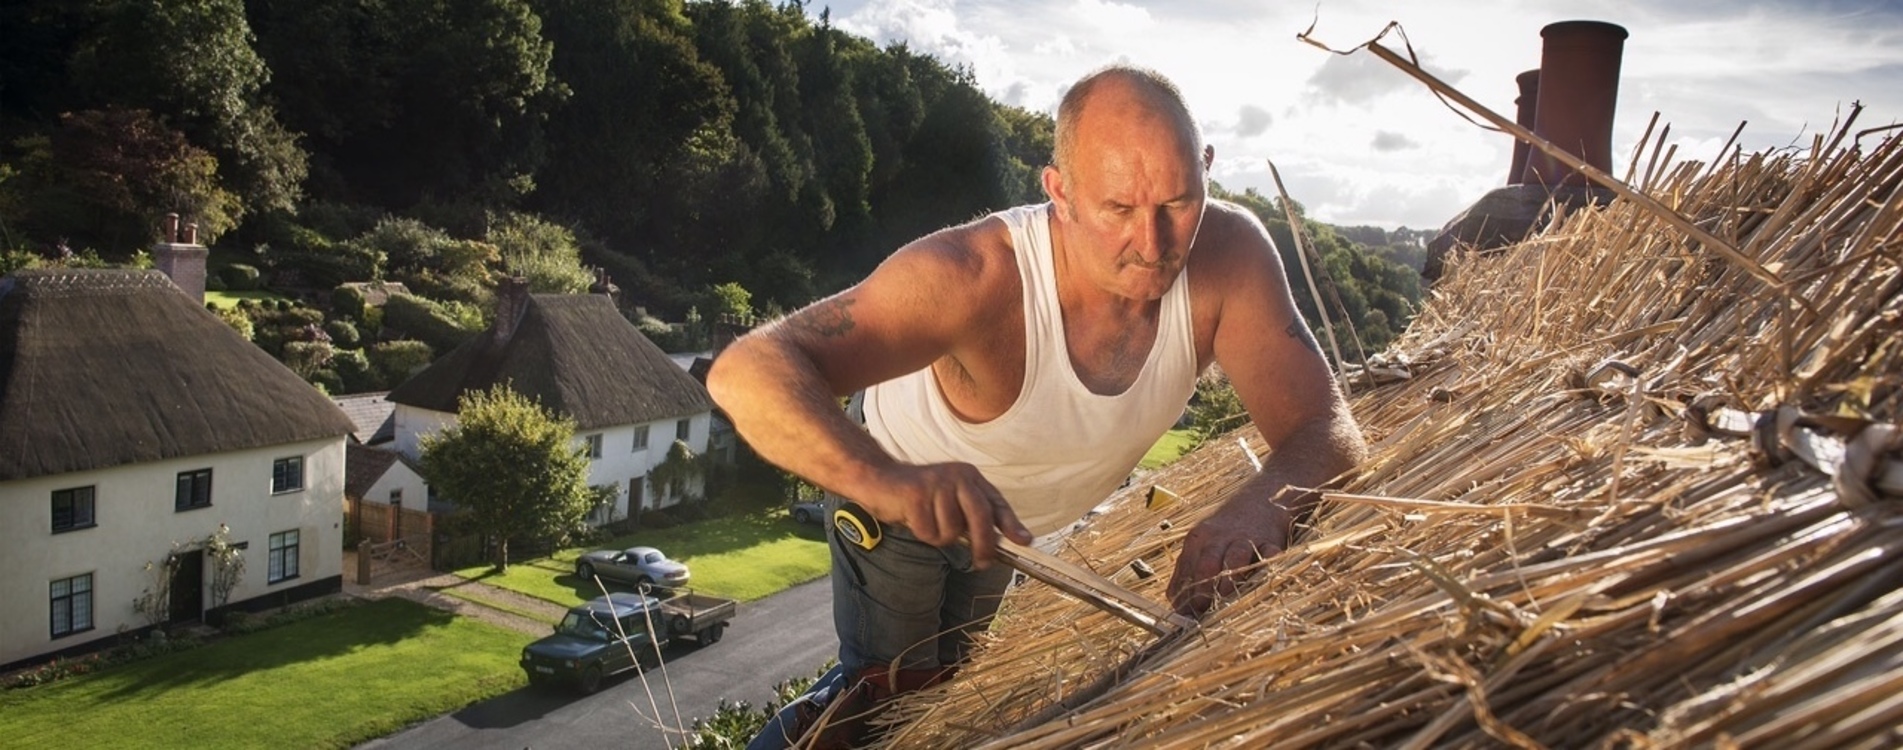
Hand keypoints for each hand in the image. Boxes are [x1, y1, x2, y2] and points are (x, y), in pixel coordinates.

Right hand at [861, 461, 1033, 567]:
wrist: (879, 478)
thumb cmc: (918, 497)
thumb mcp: (950, 502)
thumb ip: (972, 517)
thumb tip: (999, 543)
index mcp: (969, 477)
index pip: (996, 503)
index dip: (1011, 524)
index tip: (1025, 542)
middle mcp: (957, 476)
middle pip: (981, 518)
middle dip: (984, 546)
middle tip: (981, 563)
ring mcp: (937, 484)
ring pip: (952, 531)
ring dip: (939, 536)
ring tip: (926, 522)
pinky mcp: (917, 494)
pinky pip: (929, 532)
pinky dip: (921, 534)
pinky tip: (912, 518)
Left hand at [1167, 495, 1293, 615]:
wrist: (1260, 499)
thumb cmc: (1225, 530)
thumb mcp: (1201, 543)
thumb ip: (1187, 571)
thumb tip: (1175, 605)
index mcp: (1198, 538)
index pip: (1186, 569)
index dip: (1184, 595)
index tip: (1184, 616)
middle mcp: (1219, 537)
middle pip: (1207, 564)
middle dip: (1203, 591)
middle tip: (1203, 613)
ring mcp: (1246, 538)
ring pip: (1236, 559)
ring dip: (1230, 581)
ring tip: (1226, 600)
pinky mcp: (1271, 541)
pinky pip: (1270, 556)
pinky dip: (1266, 569)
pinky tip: (1261, 584)